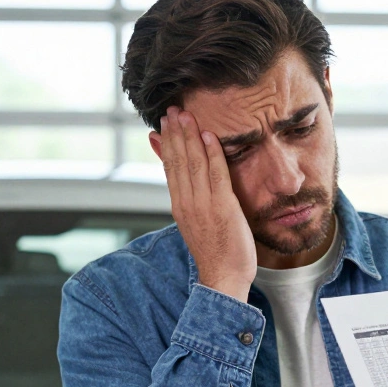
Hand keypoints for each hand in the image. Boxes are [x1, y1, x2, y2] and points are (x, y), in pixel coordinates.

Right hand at [156, 106, 255, 300]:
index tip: (164, 122)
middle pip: (177, 161)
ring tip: (185, 115)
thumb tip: (180, 180)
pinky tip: (208, 136)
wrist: (223, 277)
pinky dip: (212, 153)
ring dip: (189, 137)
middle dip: (174, 133)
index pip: (169, 167)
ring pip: (192, 163)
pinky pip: (216, 174)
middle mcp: (186, 202)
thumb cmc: (214, 250)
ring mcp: (203, 204)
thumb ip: (188, 198)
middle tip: (172, 109)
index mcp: (179, 205)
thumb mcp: (195, 221)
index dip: (166, 142)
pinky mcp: (222, 206)